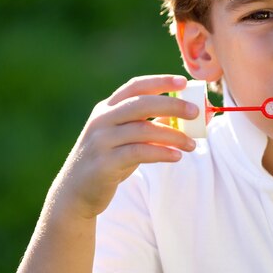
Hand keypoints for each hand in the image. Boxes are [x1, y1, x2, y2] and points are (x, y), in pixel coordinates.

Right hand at [53, 75, 198, 218]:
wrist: (77, 191)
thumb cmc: (110, 159)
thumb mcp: (129, 137)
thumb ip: (153, 124)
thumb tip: (188, 114)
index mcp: (108, 108)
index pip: (135, 86)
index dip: (160, 81)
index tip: (183, 82)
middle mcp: (102, 120)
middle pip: (141, 104)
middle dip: (172, 105)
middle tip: (196, 111)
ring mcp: (101, 141)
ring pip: (143, 130)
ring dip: (173, 135)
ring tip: (192, 144)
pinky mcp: (104, 163)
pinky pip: (139, 153)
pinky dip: (161, 153)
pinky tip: (177, 156)